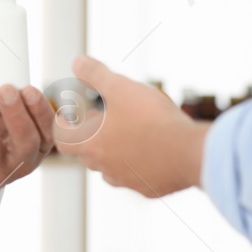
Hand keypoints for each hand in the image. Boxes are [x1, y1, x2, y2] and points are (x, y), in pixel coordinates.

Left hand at [54, 55, 208, 198]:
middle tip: (98, 118)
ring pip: (109, 168)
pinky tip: (150, 150)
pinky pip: (136, 177)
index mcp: (91, 144)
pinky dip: (137, 164)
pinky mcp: (149, 189)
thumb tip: (78, 62)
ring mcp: (127, 181)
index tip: (67, 117)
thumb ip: (96, 75)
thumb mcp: (121, 87)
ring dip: (111, 152)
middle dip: (89, 135)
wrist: (190, 152)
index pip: (62, 139)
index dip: (62, 126)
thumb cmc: (152, 119)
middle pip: (85, 153)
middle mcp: (104, 167)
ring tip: (124, 133)